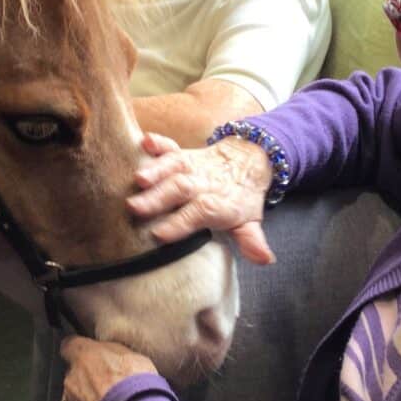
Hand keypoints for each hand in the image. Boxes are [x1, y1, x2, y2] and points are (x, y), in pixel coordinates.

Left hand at [59, 336, 157, 400]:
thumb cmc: (134, 383)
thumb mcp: (132, 354)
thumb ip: (114, 353)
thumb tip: (116, 354)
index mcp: (82, 356)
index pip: (70, 346)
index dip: (80, 350)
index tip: (88, 353)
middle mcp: (71, 380)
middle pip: (73, 377)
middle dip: (87, 381)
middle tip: (109, 386)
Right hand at [126, 132, 275, 264]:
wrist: (247, 159)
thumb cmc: (240, 198)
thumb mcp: (249, 221)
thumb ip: (252, 241)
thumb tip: (265, 259)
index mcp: (218, 203)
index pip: (200, 213)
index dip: (181, 223)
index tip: (160, 234)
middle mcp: (203, 183)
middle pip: (181, 189)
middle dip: (158, 198)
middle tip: (135, 208)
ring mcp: (192, 166)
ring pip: (174, 166)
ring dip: (155, 170)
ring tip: (138, 179)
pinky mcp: (182, 154)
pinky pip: (171, 146)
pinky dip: (159, 142)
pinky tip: (145, 141)